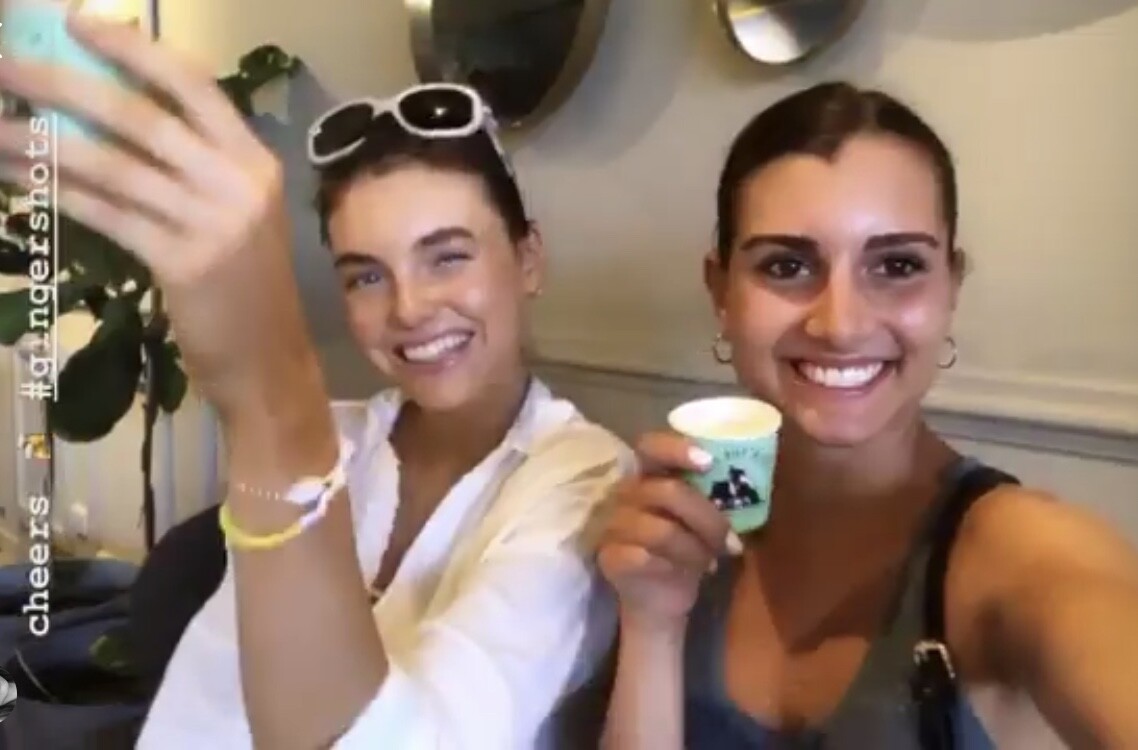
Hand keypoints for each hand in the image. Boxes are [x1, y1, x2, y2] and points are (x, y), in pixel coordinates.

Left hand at [0, 16, 320, 424]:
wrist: (269, 360)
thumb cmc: (246, 287)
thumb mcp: (235, 215)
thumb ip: (190, 169)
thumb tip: (103, 117)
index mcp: (254, 161)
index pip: (193, 86)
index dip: (133, 50)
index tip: (76, 22)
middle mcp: (238, 184)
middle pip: (141, 117)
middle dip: (63, 84)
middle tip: (5, 66)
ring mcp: (213, 224)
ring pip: (113, 166)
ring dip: (42, 142)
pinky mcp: (183, 264)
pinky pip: (106, 215)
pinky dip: (57, 192)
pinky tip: (19, 178)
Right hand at [598, 431, 739, 631]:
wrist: (660, 599)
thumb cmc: (685, 550)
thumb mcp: (700, 519)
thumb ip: (709, 495)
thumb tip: (743, 480)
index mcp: (646, 476)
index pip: (650, 447)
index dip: (677, 449)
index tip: (708, 462)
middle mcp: (624, 494)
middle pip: (667, 492)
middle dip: (708, 519)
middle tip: (732, 541)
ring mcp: (613, 525)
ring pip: (661, 530)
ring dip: (695, 548)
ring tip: (712, 561)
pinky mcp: (610, 557)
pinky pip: (643, 557)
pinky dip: (672, 566)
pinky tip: (685, 573)